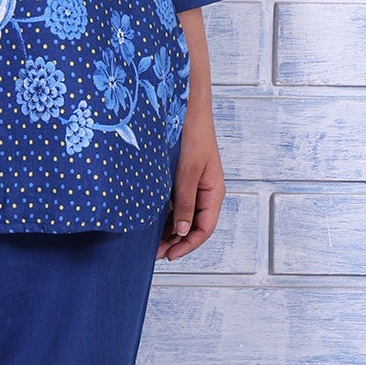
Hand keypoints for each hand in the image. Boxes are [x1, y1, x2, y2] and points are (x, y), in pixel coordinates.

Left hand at [158, 104, 224, 259]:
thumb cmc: (193, 135)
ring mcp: (194, 186)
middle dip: (176, 242)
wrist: (188, 109)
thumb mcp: (187, 172)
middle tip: (155, 253)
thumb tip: (180, 231)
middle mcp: (206, 192)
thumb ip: (185, 202)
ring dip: (169, 230)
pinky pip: (176, 204)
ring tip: (151, 242)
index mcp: (214, 192)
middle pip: (193, 226)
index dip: (187, 245)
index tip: (170, 255)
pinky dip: (165, 215)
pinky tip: (151, 222)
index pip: (203, 229)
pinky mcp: (183, 179)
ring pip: (183, 216)